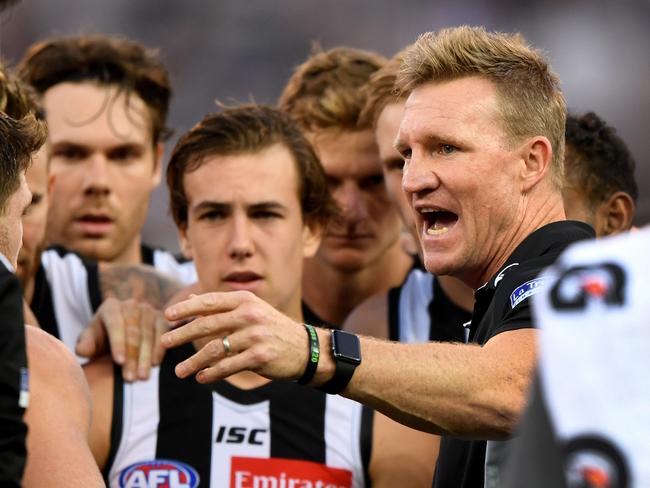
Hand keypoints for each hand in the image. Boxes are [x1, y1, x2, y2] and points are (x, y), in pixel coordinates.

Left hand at [76, 297, 169, 380]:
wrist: (120, 334)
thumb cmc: (102, 339)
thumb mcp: (90, 341)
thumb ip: (85, 345)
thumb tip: (83, 350)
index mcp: (110, 307)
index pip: (115, 323)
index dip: (118, 343)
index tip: (119, 362)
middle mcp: (130, 305)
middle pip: (133, 331)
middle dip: (132, 356)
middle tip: (130, 377)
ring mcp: (148, 310)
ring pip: (148, 334)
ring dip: (145, 357)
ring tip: (142, 376)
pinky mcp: (161, 318)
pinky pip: (162, 333)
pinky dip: (159, 349)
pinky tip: (155, 364)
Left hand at [161, 291, 308, 383]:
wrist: (305, 348)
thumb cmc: (272, 328)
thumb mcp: (250, 310)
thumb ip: (220, 306)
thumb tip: (188, 300)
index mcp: (245, 300)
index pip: (210, 302)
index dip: (187, 308)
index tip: (167, 315)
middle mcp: (249, 315)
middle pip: (208, 325)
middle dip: (182, 334)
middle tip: (165, 342)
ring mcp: (255, 336)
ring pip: (215, 350)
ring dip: (194, 361)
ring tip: (179, 371)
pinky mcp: (259, 357)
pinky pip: (228, 366)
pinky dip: (211, 373)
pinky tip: (201, 377)